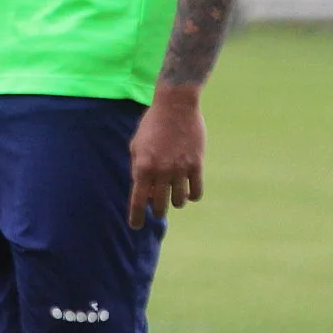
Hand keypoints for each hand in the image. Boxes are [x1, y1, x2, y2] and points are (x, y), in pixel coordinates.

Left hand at [127, 93, 205, 229]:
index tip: (136, 226)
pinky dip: (192, 196)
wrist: (175, 106)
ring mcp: (180, 169)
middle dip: (157, 210)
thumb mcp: (136, 145)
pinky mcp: (197, 165)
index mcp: (143, 166)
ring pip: (179, 201)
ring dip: (175, 201)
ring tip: (173, 194)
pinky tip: (189, 192)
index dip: (136, 216)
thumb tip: (142, 190)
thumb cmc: (151, 124)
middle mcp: (161, 171)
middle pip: (159, 205)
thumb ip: (138, 167)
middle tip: (156, 207)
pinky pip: (196, 192)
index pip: (138, 200)